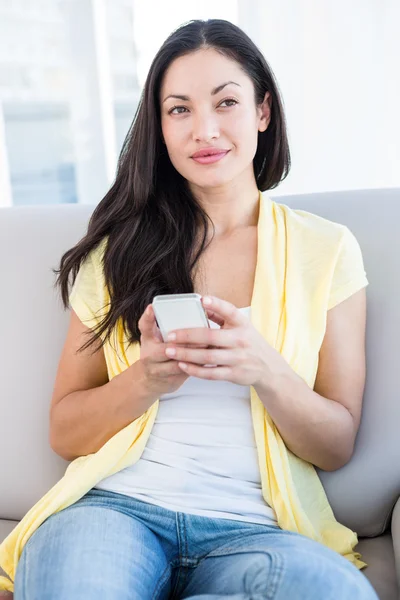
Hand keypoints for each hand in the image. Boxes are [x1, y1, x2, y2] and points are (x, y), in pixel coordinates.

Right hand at [137, 303, 207, 395]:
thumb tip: (170, 307)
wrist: (150, 381)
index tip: (152, 307)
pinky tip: (209, 357)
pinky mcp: (172, 380)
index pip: (145, 326)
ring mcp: (159, 370)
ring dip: (194, 355)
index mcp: (147, 340)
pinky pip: (187, 372)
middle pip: (166, 349)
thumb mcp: (151, 337)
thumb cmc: (154, 353)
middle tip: (202, 333)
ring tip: (209, 346)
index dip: (148, 317)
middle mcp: (149, 356)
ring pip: (178, 363)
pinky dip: (198, 365)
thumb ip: (158, 323)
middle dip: (185, 342)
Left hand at [164, 296, 290, 386]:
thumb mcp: (241, 325)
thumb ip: (221, 315)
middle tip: (169, 335)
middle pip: (211, 337)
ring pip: (208, 357)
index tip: (202, 299)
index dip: (216, 305)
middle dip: (187, 336)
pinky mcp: (234, 374)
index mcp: (242, 324)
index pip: (230, 311)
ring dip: (187, 354)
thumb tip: (201, 304)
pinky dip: (195, 370)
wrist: (267, 367)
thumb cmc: (249, 342)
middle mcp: (240, 340)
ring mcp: (237, 358)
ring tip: (170, 351)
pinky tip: (182, 365)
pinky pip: (211, 373)